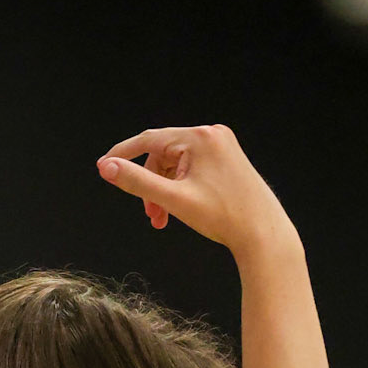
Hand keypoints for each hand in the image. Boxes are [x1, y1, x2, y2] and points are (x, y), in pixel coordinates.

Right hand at [96, 125, 294, 255]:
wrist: (263, 233)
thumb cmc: (223, 217)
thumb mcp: (173, 200)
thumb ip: (137, 182)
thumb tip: (107, 167)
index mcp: (199, 138)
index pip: (150, 140)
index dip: (123, 154)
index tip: (104, 166)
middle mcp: (212, 135)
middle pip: (164, 155)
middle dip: (152, 185)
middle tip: (152, 217)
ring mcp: (222, 146)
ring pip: (177, 164)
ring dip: (165, 190)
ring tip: (166, 218)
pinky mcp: (228, 159)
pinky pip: (192, 168)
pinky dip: (181, 187)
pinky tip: (184, 208)